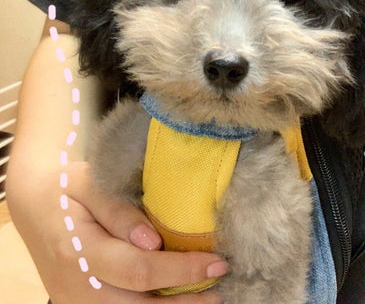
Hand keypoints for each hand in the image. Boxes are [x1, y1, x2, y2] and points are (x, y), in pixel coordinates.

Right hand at [9, 162, 226, 302]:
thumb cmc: (66, 188)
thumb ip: (118, 210)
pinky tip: (174, 300)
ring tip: (207, 300)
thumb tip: (153, 240)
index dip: (181, 270)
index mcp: (80, 251)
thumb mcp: (87, 183)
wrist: (33, 204)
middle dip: (184, 303)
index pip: (139, 270)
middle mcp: (77, 286)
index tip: (217, 261)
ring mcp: (74, 302)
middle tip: (221, 291)